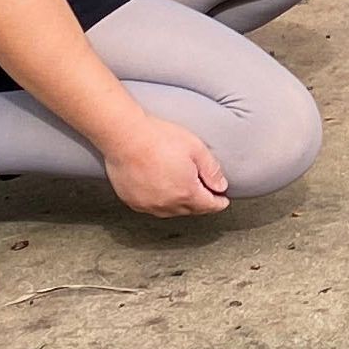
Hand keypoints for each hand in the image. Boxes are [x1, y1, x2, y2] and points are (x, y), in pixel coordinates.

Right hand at [104, 114, 229, 216]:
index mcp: (187, 193)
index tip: (223, 201)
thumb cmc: (158, 139)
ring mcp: (148, 205)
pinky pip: (152, 207)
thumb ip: (212, 171)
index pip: (209, 205)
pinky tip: (162, 191)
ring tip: (184, 191)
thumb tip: (221, 186)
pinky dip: (161, 202)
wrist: (125, 137)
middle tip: (206, 194)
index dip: (219, 203)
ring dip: (181, 203)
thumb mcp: (196, 148)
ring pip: (171, 211)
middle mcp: (167, 204)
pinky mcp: (133, 201)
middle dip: (201, 203)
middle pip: (191, 209)